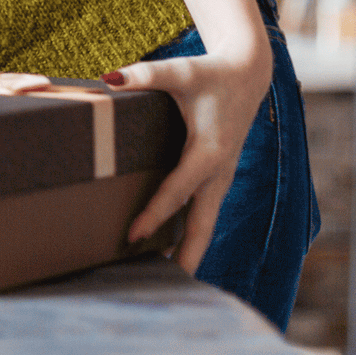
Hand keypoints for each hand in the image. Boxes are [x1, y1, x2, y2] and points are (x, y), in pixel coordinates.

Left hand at [102, 48, 270, 272]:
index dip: (154, 214)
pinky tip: (169, 249)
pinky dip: (190, 234)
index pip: (178, 191)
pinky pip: (203, 212)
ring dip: (188, 250)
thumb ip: (145, 75)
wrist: (248, 73)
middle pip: (201, 224)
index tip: (132, 236)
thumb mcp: (180, 70)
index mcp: (209, 151)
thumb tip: (108, 79)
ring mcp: (221, 178)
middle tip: (160, 284)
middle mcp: (218, 172)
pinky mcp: (218, 177)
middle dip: (184, 256)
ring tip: (161, 277)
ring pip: (205, 223)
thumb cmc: (211, 73)